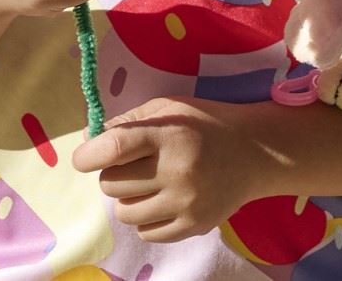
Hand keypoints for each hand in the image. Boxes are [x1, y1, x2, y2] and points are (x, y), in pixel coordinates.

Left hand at [73, 96, 263, 241]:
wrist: (257, 151)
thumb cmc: (208, 124)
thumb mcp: (173, 107)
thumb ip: (130, 121)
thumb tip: (89, 141)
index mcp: (171, 133)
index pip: (114, 148)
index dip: (89, 155)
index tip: (84, 158)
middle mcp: (177, 170)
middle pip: (112, 185)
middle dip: (116, 174)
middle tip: (136, 165)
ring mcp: (185, 203)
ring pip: (124, 213)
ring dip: (130, 198)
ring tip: (152, 184)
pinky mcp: (191, 226)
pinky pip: (145, 233)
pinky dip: (148, 219)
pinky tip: (165, 201)